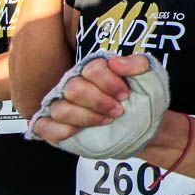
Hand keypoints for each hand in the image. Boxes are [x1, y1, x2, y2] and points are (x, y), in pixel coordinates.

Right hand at [29, 55, 146, 142]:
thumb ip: (137, 65)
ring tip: (106, 121)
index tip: (125, 95)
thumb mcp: (151, 78)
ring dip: (86, 118)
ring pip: (60, 109)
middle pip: (74, 89)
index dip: (109, 83)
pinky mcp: (55, 127)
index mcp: (94, 70)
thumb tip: (115, 62)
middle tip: (118, 111)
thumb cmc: (144, 99)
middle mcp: (74, 85)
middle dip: (99, 102)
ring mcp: (63, 106)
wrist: (144, 126)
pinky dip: (59, 131)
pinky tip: (78, 132)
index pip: (91, 70)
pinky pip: (44, 127)